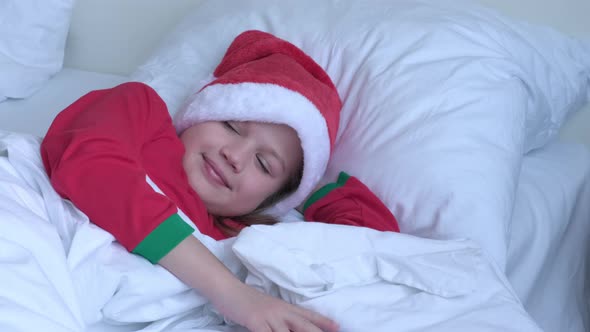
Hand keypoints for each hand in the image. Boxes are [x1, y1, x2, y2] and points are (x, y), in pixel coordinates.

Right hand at [217, 282, 338, 331]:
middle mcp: (281, 311)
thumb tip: (288, 326)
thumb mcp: (268, 308)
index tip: (338, 327)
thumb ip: (280, 319)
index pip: (308, 315)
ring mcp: (269, 316)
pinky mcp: (256, 322)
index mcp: (285, 307)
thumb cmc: (247, 301)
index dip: (324, 322)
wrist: (228, 289)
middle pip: (304, 326)